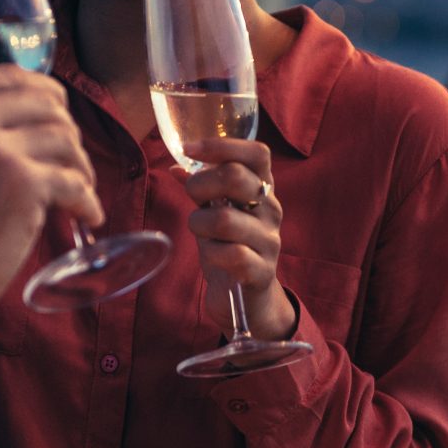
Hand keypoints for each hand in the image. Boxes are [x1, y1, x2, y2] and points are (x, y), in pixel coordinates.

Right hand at [0, 65, 101, 400]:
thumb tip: (27, 112)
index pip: (13, 76)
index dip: (46, 100)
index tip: (56, 126)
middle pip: (47, 103)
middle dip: (67, 133)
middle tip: (70, 165)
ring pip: (66, 139)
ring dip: (81, 168)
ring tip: (78, 195)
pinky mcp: (21, 183)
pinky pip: (76, 182)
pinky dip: (88, 201)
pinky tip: (86, 217)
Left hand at [182, 137, 297, 340]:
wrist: (249, 302)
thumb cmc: (230, 249)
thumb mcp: (215, 213)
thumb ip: (202, 190)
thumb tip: (176, 166)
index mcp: (263, 189)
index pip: (257, 153)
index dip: (222, 145)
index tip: (190, 149)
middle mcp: (271, 210)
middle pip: (236, 177)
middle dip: (200, 184)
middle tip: (192, 198)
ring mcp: (269, 241)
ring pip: (225, 218)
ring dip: (199, 223)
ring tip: (200, 231)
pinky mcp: (261, 272)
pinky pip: (230, 254)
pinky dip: (211, 253)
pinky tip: (211, 256)